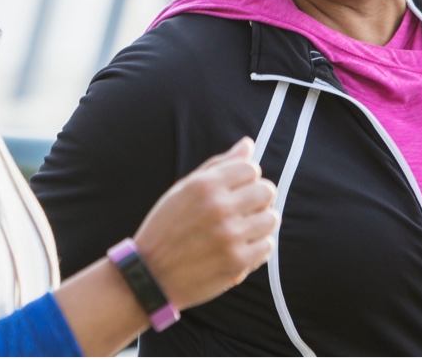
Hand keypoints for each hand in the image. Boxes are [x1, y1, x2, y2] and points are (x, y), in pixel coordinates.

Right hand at [132, 137, 278, 309]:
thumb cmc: (166, 228)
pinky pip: (267, 246)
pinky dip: (257, 248)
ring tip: (242, 230)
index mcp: (205, 185)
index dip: (246, 179)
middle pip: (266, 191)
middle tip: (242, 211)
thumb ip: (218, 165)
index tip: (236, 192)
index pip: (250, 168)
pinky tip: (240, 248)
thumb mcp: (184, 190)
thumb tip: (248, 144)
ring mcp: (230, 235)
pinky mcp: (237, 262)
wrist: (150, 276)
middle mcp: (219, 207)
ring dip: (260, 224)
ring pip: (271, 219)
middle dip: (257, 199)